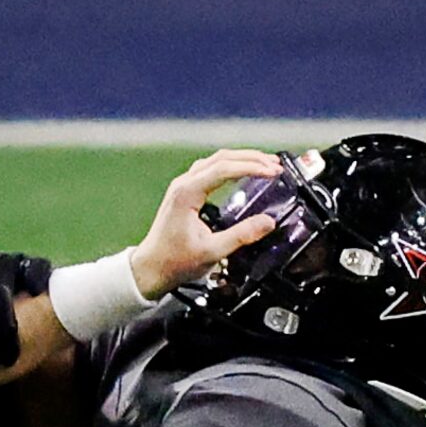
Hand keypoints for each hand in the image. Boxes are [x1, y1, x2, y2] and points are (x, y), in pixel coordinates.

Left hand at [127, 149, 299, 297]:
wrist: (150, 268)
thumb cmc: (173, 262)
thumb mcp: (212, 252)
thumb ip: (241, 236)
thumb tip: (267, 223)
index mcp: (187, 193)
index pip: (224, 169)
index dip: (252, 167)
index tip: (273, 172)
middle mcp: (184, 184)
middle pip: (222, 158)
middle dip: (251, 158)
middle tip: (275, 165)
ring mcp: (183, 186)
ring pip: (216, 160)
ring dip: (242, 160)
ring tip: (265, 164)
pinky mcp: (186, 192)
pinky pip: (211, 169)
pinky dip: (231, 167)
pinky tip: (245, 172)